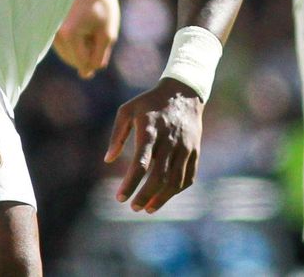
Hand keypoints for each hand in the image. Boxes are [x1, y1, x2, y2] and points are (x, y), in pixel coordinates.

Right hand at [53, 0, 119, 77]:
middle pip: (73, 60)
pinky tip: (84, 30)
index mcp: (69, 35)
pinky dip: (75, 45)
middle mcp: (56, 34)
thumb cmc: (103, 8)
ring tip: (91, 30)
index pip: (82, 62)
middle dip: (88, 54)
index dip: (96, 58)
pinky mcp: (53, 29)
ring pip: (68, 55)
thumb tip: (85, 74)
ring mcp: (52, 31)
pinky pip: (64, 47)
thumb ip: (98, 57)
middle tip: (97, 34)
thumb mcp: (107, 35)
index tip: (103, 41)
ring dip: (81, 50)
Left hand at [104, 77, 203, 211]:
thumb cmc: (149, 103)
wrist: (183, 94)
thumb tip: (108, 160)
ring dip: (162, 198)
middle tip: (134, 208)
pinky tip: (164, 197)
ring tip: (148, 209)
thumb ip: (116, 135)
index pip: (141, 163)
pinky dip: (176, 190)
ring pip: (175, 181)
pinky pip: (188, 177)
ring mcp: (185, 148)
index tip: (120, 198)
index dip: (130, 183)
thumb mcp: (127, 110)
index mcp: (150, 130)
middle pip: (159, 176)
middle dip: (145, 196)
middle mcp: (169, 141)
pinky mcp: (195, 152)